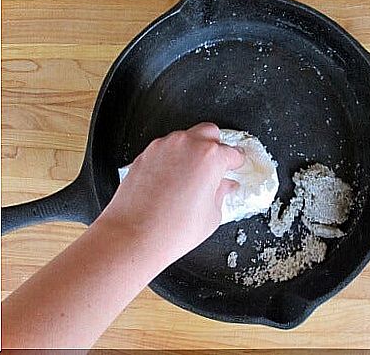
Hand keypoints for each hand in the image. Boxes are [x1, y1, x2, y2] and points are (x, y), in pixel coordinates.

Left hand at [95, 122, 243, 264]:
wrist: (134, 236)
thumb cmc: (170, 230)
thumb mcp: (211, 215)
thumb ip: (221, 193)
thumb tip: (224, 187)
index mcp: (210, 157)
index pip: (232, 152)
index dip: (236, 163)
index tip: (234, 168)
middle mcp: (187, 145)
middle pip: (210, 132)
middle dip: (216, 147)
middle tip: (216, 168)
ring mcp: (164, 147)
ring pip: (185, 138)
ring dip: (192, 151)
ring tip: (191, 177)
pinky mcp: (145, 154)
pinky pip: (165, 149)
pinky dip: (172, 158)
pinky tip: (172, 181)